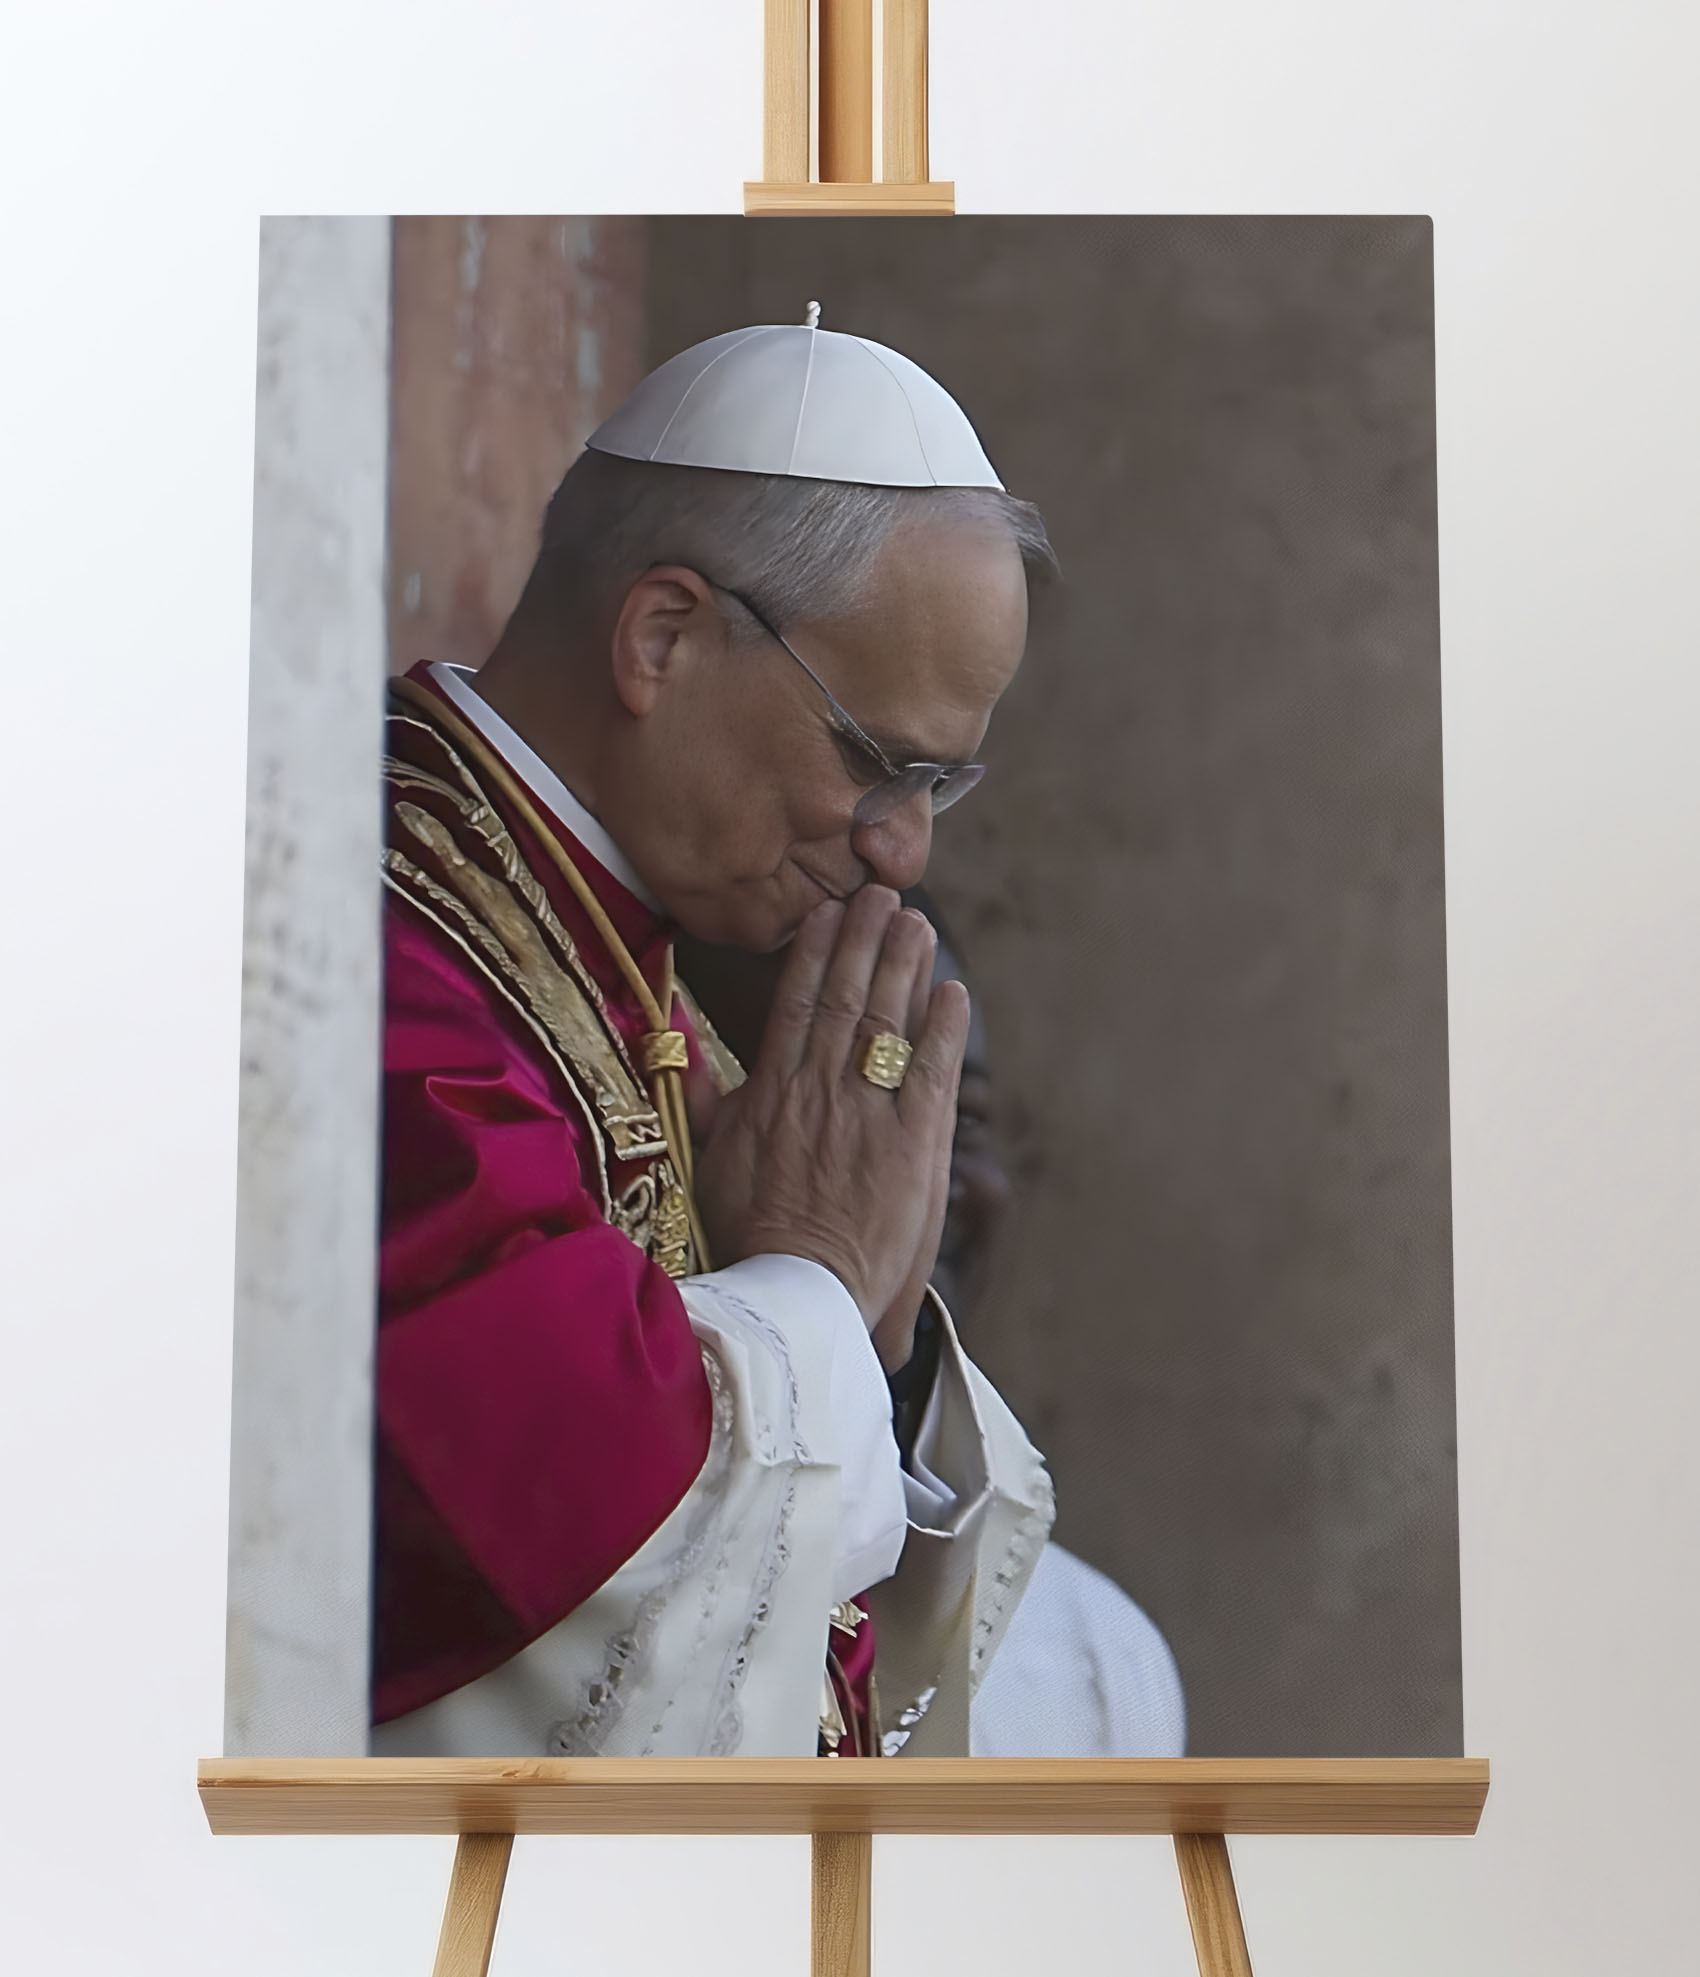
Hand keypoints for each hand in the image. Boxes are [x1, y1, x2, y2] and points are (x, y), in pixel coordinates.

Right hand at [693, 887, 969, 1341]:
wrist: (796, 1295)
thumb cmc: (748, 1232)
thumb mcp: (708, 1157)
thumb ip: (701, 1090)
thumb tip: (673, 1034)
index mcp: (772, 1093)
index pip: (796, 1003)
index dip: (816, 952)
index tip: (828, 912)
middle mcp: (820, 1093)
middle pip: (846, 998)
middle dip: (865, 940)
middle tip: (882, 893)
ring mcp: (868, 1116)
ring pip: (887, 1023)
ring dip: (905, 967)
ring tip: (917, 923)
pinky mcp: (913, 1147)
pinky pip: (931, 1073)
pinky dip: (944, 1029)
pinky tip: (953, 991)